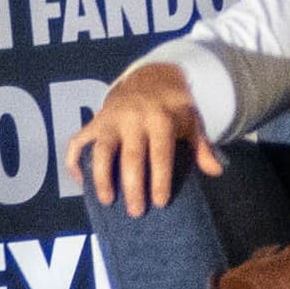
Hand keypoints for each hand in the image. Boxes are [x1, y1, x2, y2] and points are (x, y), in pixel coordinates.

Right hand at [71, 62, 222, 214]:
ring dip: (101, 177)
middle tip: (136, 212)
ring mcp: (110, 119)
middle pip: (131, 157)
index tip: (160, 202)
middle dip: (132, 186)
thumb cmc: (174, 107)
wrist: (151, 76)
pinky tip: (80, 182)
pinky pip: (77, 141)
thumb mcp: (193, 121)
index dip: (159, 178)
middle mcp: (133, 118)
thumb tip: (216, 171)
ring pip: (101, 150)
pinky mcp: (95, 121)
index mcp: (160, 118)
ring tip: (107, 201)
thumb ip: (201, 146)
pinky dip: (74, 161)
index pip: (160, 153)